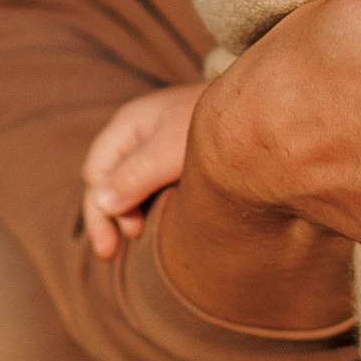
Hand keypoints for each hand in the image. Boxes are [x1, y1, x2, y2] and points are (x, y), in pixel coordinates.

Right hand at [82, 81, 203, 260]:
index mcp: (129, 124)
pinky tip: (155, 220)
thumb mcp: (172, 149)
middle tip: (111, 253)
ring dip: (126, 211)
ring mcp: (156, 142)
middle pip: (106, 178)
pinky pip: (148, 182)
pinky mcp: (176, 153)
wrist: (264, 107)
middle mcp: (138, 132)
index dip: (101, 209)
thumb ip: (136, 175)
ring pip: (126, 182)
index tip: (122, 238)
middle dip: (107, 215)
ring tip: (137, 236)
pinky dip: (145, 203)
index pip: (96, 171)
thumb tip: (100, 203)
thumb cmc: (217, 126)